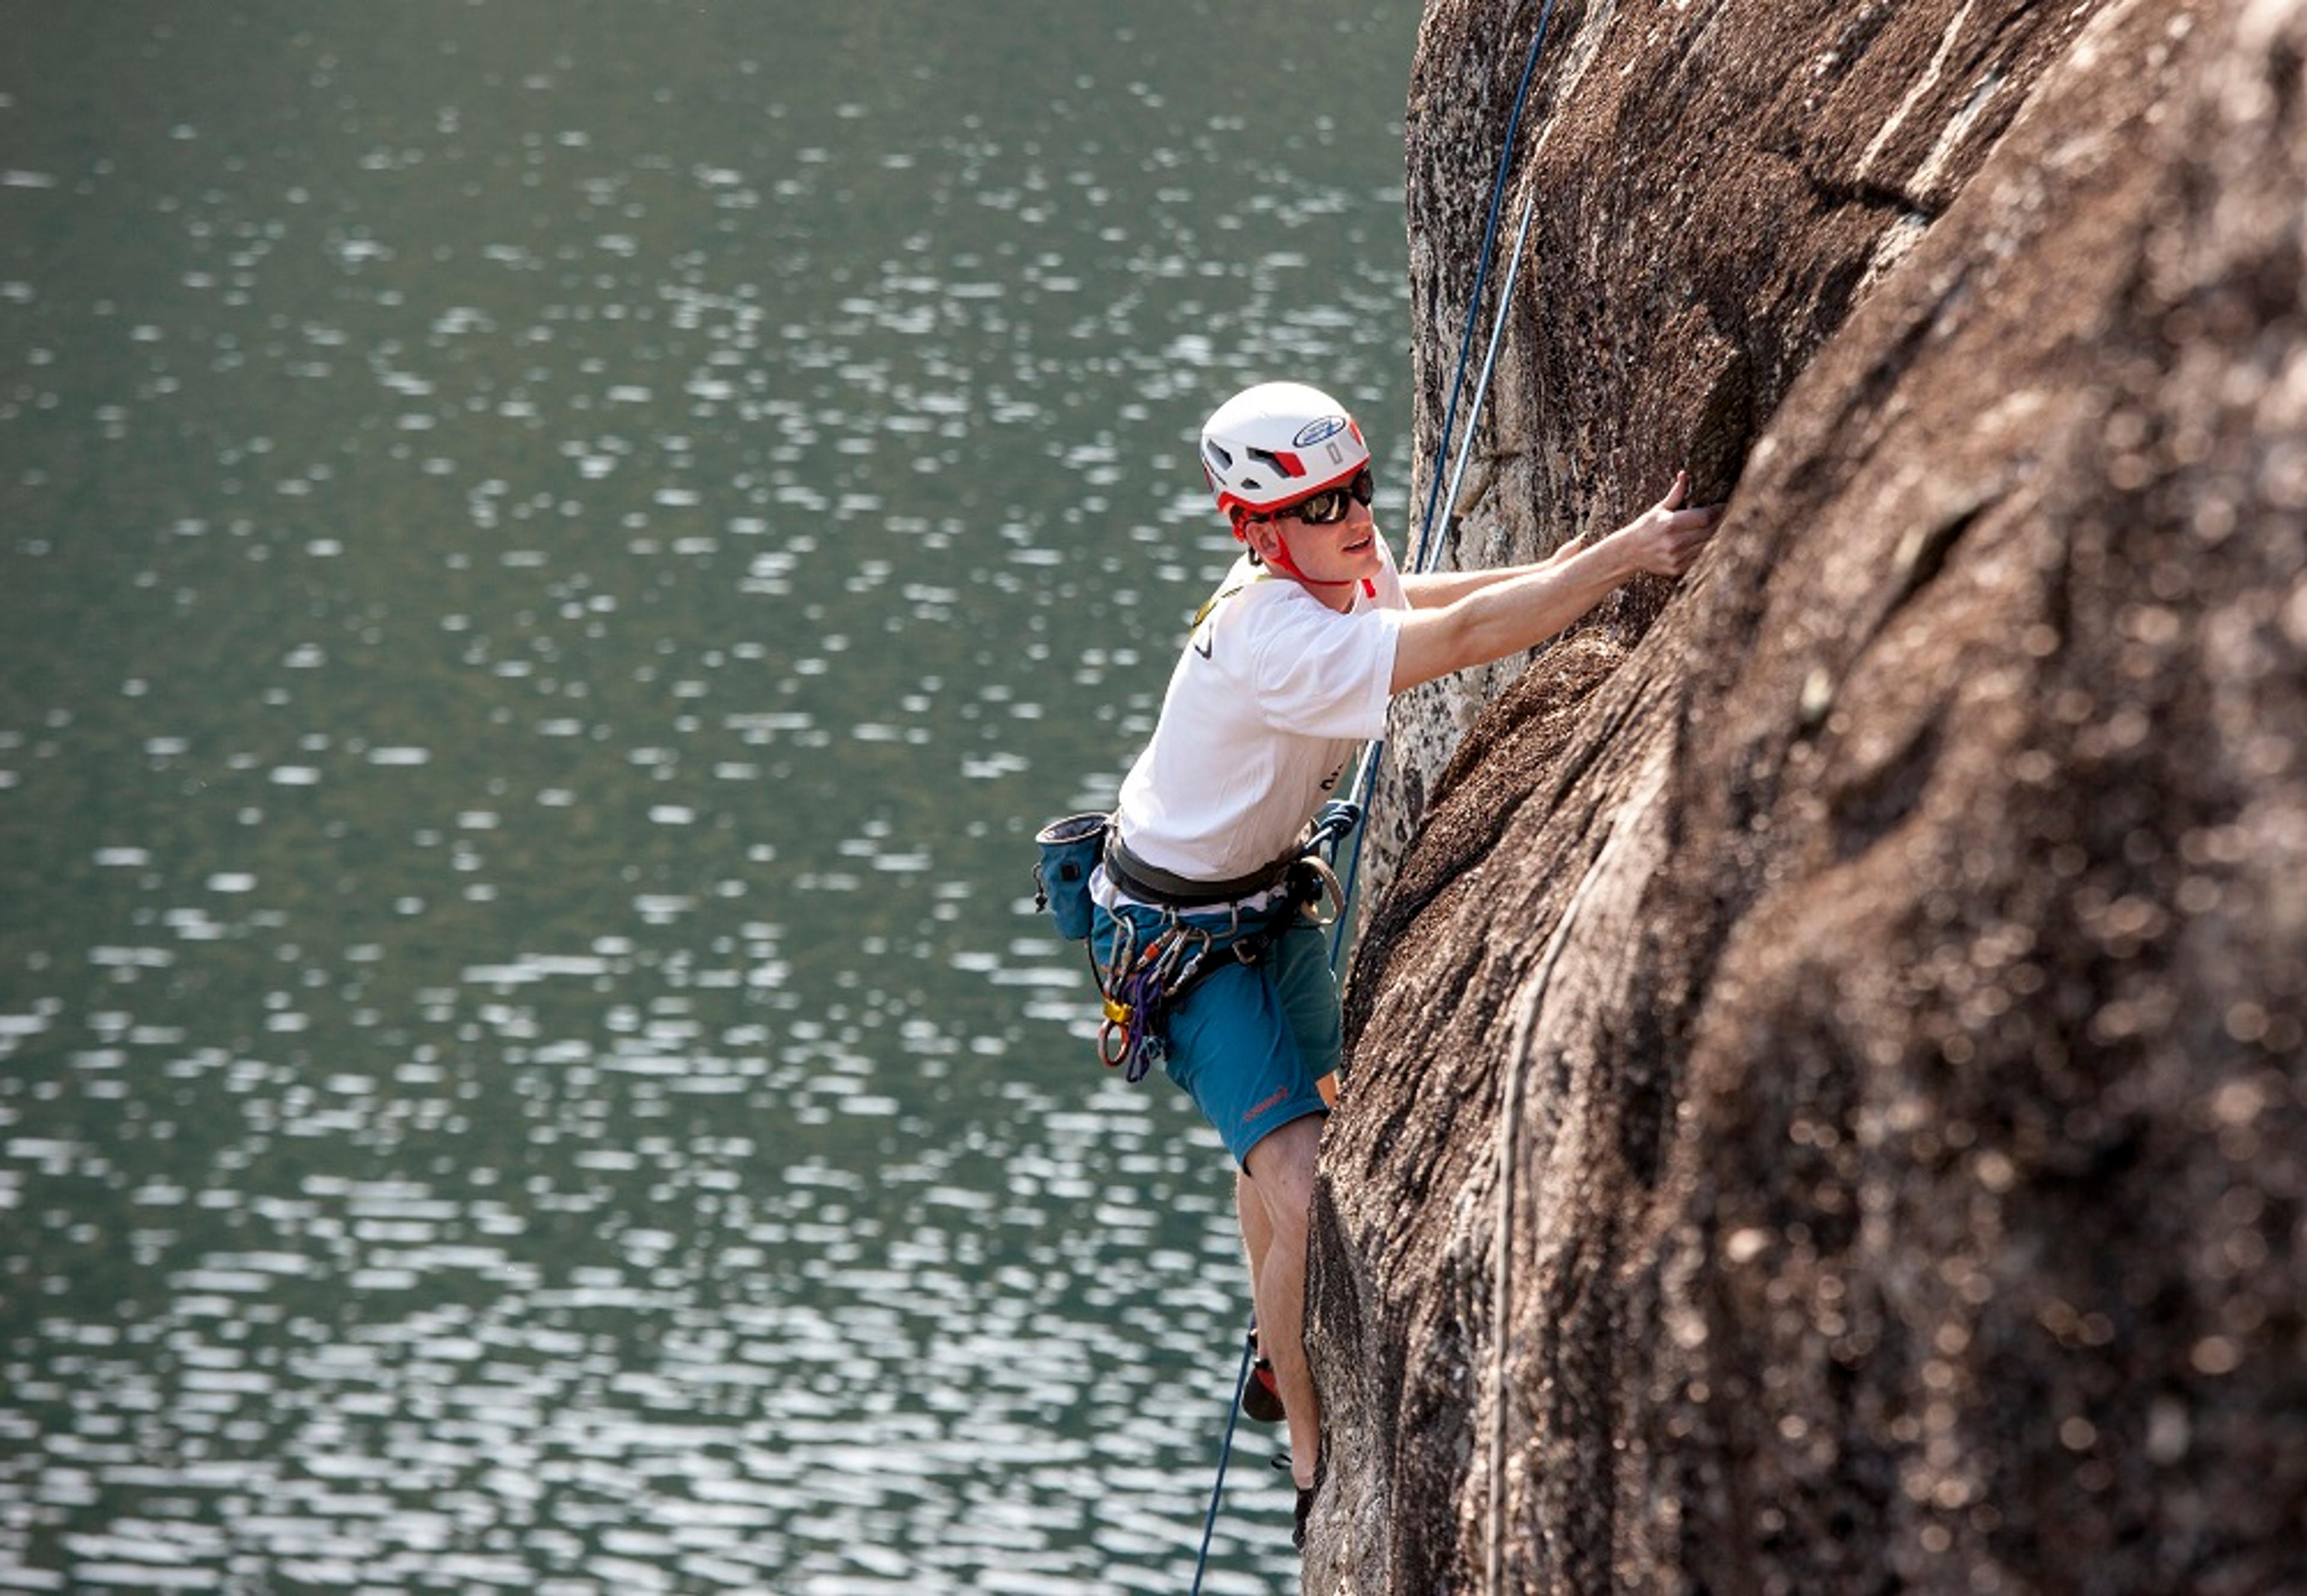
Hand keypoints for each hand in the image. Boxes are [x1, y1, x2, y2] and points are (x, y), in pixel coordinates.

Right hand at [1607, 471, 1723, 577]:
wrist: (1629, 552)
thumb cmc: (1646, 526)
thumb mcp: (1659, 508)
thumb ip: (1675, 493)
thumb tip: (1684, 474)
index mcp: (1671, 524)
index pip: (1705, 517)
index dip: (1718, 510)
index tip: (1723, 506)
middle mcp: (1675, 542)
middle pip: (1710, 531)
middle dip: (1720, 522)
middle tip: (1728, 515)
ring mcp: (1677, 557)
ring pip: (1708, 545)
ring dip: (1716, 536)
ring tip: (1722, 528)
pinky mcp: (1678, 568)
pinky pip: (1700, 558)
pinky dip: (1707, 550)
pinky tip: (1708, 542)